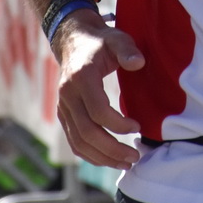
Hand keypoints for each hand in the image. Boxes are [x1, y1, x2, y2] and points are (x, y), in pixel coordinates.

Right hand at [51, 9, 143, 168]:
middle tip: (135, 157)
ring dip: (103, 157)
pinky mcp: (63, 115)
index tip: (138, 127)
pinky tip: (109, 160)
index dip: (118, 124)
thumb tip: (139, 63)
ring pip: (79, 142)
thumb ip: (127, 49)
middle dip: (112, 149)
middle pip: (87, 132)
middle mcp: (68, 95)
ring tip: (126, 163)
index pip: (97, 111)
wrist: (73, 42)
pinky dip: (90, 155)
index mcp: (81, 77)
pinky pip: (74, 142)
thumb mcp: (116, 38)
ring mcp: (63, 107)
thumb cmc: (100, 42)